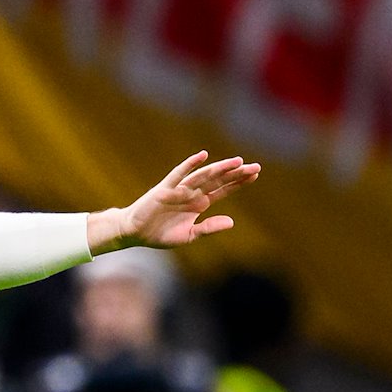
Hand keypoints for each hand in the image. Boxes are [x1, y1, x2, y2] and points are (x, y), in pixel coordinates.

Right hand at [87, 151, 259, 254]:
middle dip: (236, 173)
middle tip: (256, 166)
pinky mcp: (165, 189)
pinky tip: (202, 156)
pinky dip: (190, 164)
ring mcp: (180, 189)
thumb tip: (232, 222)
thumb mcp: (189, 235)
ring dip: (220, 169)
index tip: (254, 174)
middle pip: (218, 180)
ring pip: (204, 176)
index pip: (223, 189)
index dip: (238, 182)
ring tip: (238, 162)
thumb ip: (209, 228)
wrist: (135, 233)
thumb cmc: (160, 233)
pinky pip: (179, 174)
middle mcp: (192, 193)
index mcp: (199, 203)